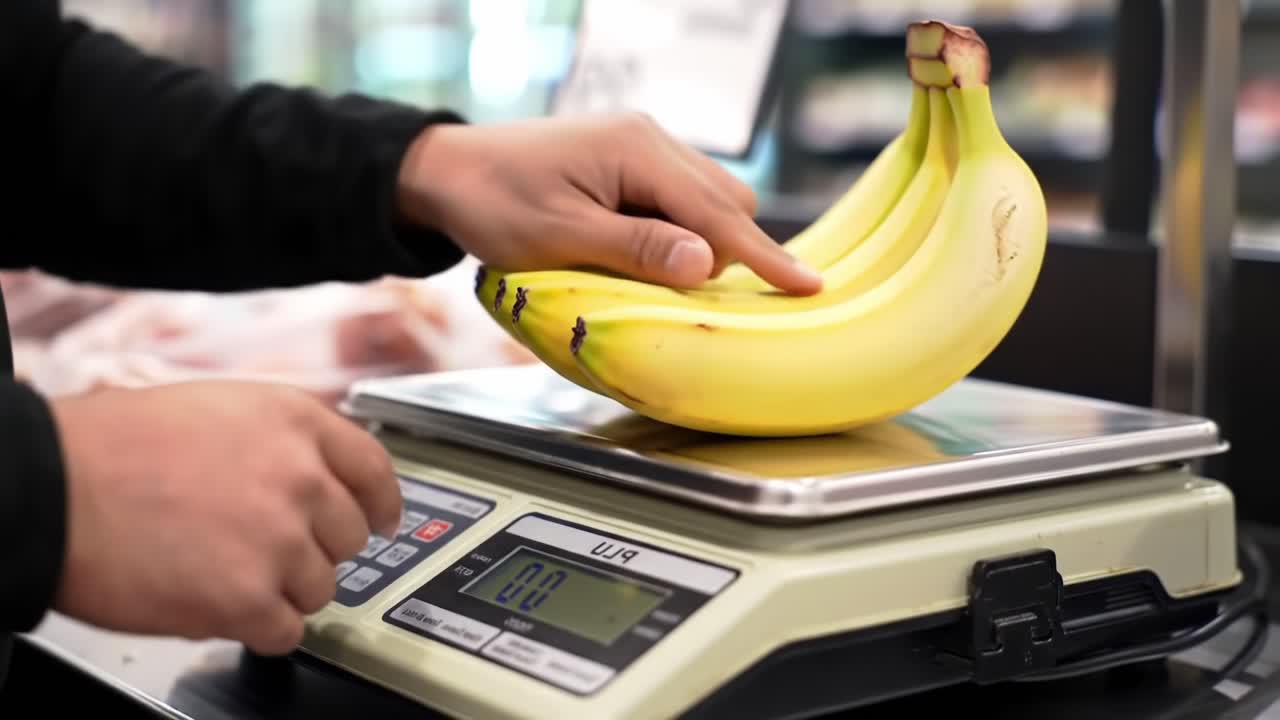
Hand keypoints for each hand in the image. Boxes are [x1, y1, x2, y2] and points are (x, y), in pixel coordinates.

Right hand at [49, 381, 401, 654]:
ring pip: (321, 587)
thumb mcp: (218, 409)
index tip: (382, 520)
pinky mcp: (248, 597)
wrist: (52, 488)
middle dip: (312, 548)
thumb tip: (316, 475)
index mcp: (295, 423)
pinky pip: (286, 630)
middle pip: (348, 536)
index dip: (381, 502)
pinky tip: (219, 603)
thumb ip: (279, 441)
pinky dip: (258, 627)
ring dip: (281, 589)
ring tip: (223, 570)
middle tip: (264, 549)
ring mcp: (279, 539)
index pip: (374, 470)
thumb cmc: (113, 448)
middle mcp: (300, 476)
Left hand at [396, 114, 821, 294]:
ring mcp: (640, 146)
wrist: (446, 170)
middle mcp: (649, 140)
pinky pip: (680, 197)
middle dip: (733, 252)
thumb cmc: (495, 204)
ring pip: (708, 199)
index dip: (765, 258)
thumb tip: (707, 264)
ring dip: (705, 242)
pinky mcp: (629, 160)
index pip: (718, 213)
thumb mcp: (560, 235)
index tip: (810, 288)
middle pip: (726, 201)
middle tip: (705, 300)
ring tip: (672, 281)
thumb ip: (635, 247)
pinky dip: (682, 230)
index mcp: (637, 151)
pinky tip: (657, 257)